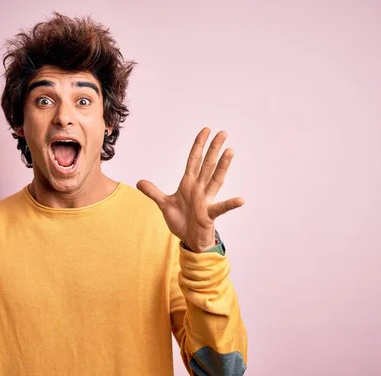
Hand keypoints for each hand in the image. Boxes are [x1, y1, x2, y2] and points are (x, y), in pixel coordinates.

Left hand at [137, 127, 243, 252]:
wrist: (189, 240)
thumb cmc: (181, 221)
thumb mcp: (164, 205)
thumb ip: (153, 192)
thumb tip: (139, 182)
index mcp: (189, 184)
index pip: (194, 160)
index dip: (199, 145)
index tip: (206, 130)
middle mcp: (199, 189)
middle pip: (207, 165)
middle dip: (214, 148)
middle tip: (223, 133)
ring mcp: (206, 201)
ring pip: (215, 179)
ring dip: (223, 165)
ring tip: (230, 151)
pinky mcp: (210, 215)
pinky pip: (221, 208)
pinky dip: (230, 204)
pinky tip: (240, 200)